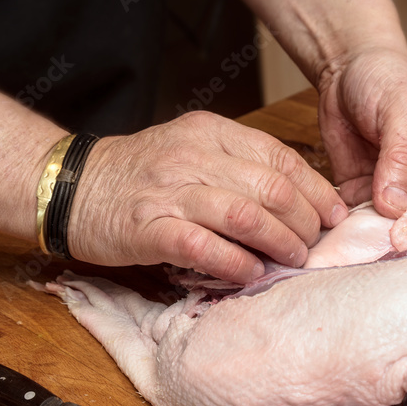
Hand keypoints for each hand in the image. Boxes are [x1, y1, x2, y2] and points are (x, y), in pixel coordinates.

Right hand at [67, 111, 348, 282]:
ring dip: (278, 243)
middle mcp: (193, 156)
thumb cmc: (141, 174)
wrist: (72, 186)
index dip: (316, 190)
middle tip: (313, 245)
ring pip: (245, 215)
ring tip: (292, 260)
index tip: (334, 215)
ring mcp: (170, 192)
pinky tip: (250, 273)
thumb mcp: (191, 150)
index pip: (279, 158)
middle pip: (271, 188)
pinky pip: (205, 247)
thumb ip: (237, 166)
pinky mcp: (149, 228)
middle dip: (304, 222)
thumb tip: (296, 199)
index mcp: (210, 132)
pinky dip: (236, 263)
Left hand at [317, 46, 406, 218]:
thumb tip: (396, 205)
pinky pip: (350, 219)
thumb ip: (402, 158)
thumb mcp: (401, 111)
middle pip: (404, 227)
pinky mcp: (360, 193)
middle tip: (351, 239)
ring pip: (375, 228)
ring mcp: (390, 194)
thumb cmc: (387, 77)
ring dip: (354, 232)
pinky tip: (321, 221)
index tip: (378, 228)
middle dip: (378, 233)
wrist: (348, 66)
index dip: (405, 224)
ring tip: (333, 234)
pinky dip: (337, 222)